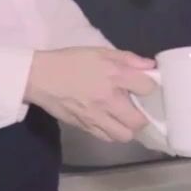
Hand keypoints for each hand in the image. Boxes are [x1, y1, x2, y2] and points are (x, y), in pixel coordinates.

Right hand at [24, 47, 156, 143]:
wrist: (41, 77)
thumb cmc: (71, 61)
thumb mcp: (100, 52)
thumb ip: (128, 58)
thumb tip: (150, 66)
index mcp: (114, 76)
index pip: (147, 88)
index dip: (150, 87)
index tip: (145, 86)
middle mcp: (108, 99)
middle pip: (139, 121)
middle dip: (143, 116)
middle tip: (138, 109)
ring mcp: (96, 117)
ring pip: (124, 136)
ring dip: (128, 128)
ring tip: (124, 118)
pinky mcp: (85, 127)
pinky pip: (107, 138)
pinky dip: (112, 133)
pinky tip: (110, 122)